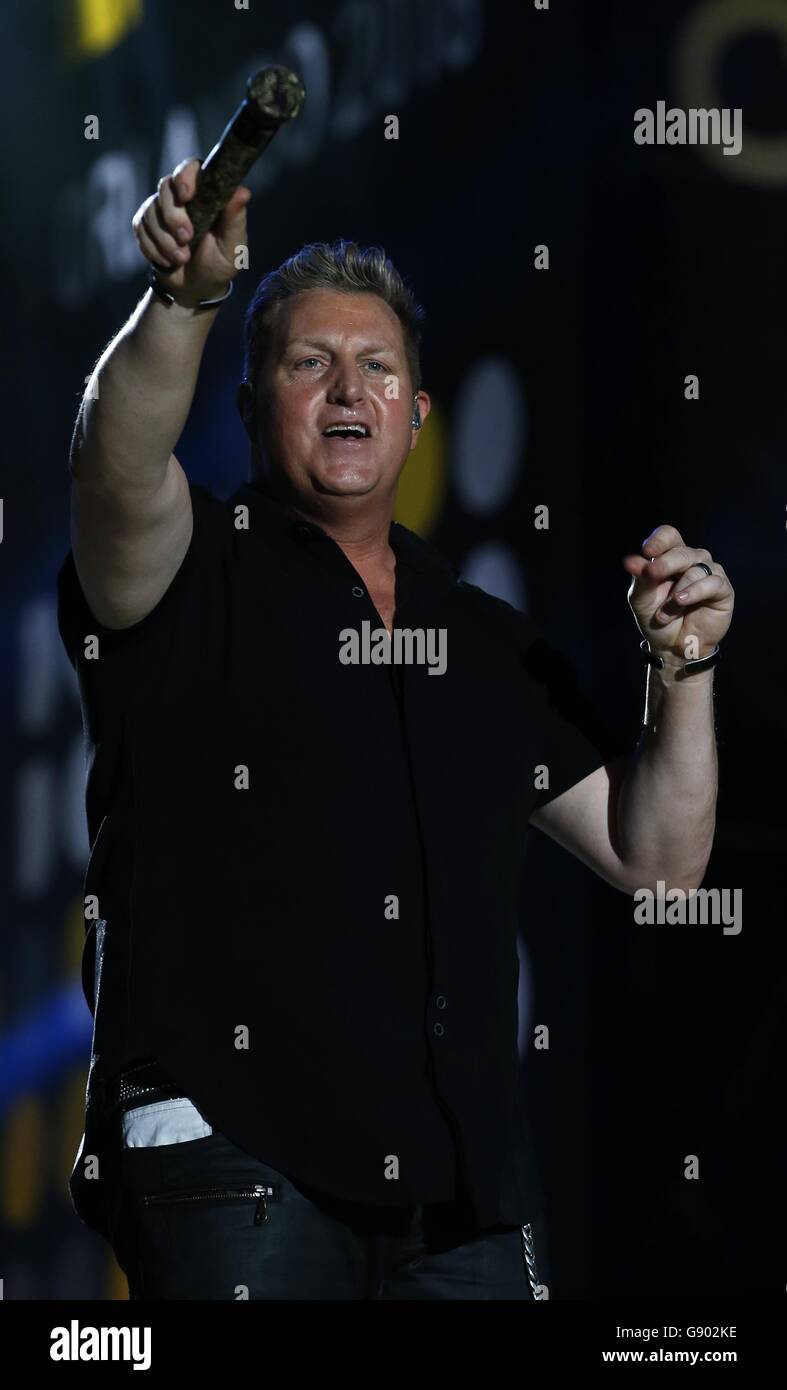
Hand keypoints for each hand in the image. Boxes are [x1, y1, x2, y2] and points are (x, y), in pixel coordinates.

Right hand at [132, 156, 250, 306]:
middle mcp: (181, 196)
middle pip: (165, 187)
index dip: (184, 177)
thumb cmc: (220, 263)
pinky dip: (153, 248)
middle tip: (186, 239)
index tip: (186, 196)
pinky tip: (167, 260)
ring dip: (164, 239)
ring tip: (181, 258)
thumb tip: (243, 192)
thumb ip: (235, 219)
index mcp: (205, 193)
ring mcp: (161, 209)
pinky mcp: (145, 225)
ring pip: (150, 210)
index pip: (190, 168)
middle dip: (173, 216)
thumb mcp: (233, 245)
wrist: (197, 288)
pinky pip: (140, 227)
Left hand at [622, 524, 733, 662]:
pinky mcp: (723, 589)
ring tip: (664, 614)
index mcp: (670, 557)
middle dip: (665, 563)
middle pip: (681, 551)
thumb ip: (640, 578)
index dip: (659, 540)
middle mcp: (692, 560)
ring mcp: (709, 573)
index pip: (669, 535)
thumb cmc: (657, 619)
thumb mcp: (642, 599)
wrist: (672, 648)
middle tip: (652, 575)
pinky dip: (695, 591)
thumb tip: (631, 560)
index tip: (647, 552)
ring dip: (676, 592)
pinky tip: (682, 601)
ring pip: (695, 569)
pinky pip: (712, 582)